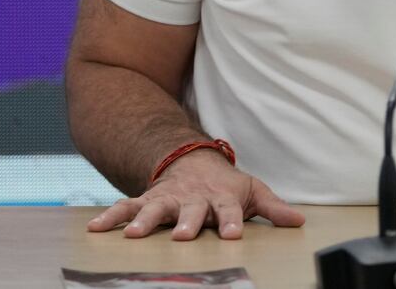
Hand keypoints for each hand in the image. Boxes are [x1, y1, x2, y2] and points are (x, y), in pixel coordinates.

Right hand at [86, 149, 305, 240]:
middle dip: (186, 223)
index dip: (232, 222)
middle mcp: (193, 199)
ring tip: (131, 235)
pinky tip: (95, 229)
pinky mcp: (147, 200)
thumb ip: (274, 208)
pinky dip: (110, 216)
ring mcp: (168, 198)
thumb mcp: (253, 192)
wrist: (194, 160)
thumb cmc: (226, 185)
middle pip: (190, 211)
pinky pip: (126, 207)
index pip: (229, 211)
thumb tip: (300, 222)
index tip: (233, 235)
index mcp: (221, 199)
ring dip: (144, 221)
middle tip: (182, 236)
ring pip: (155, 209)